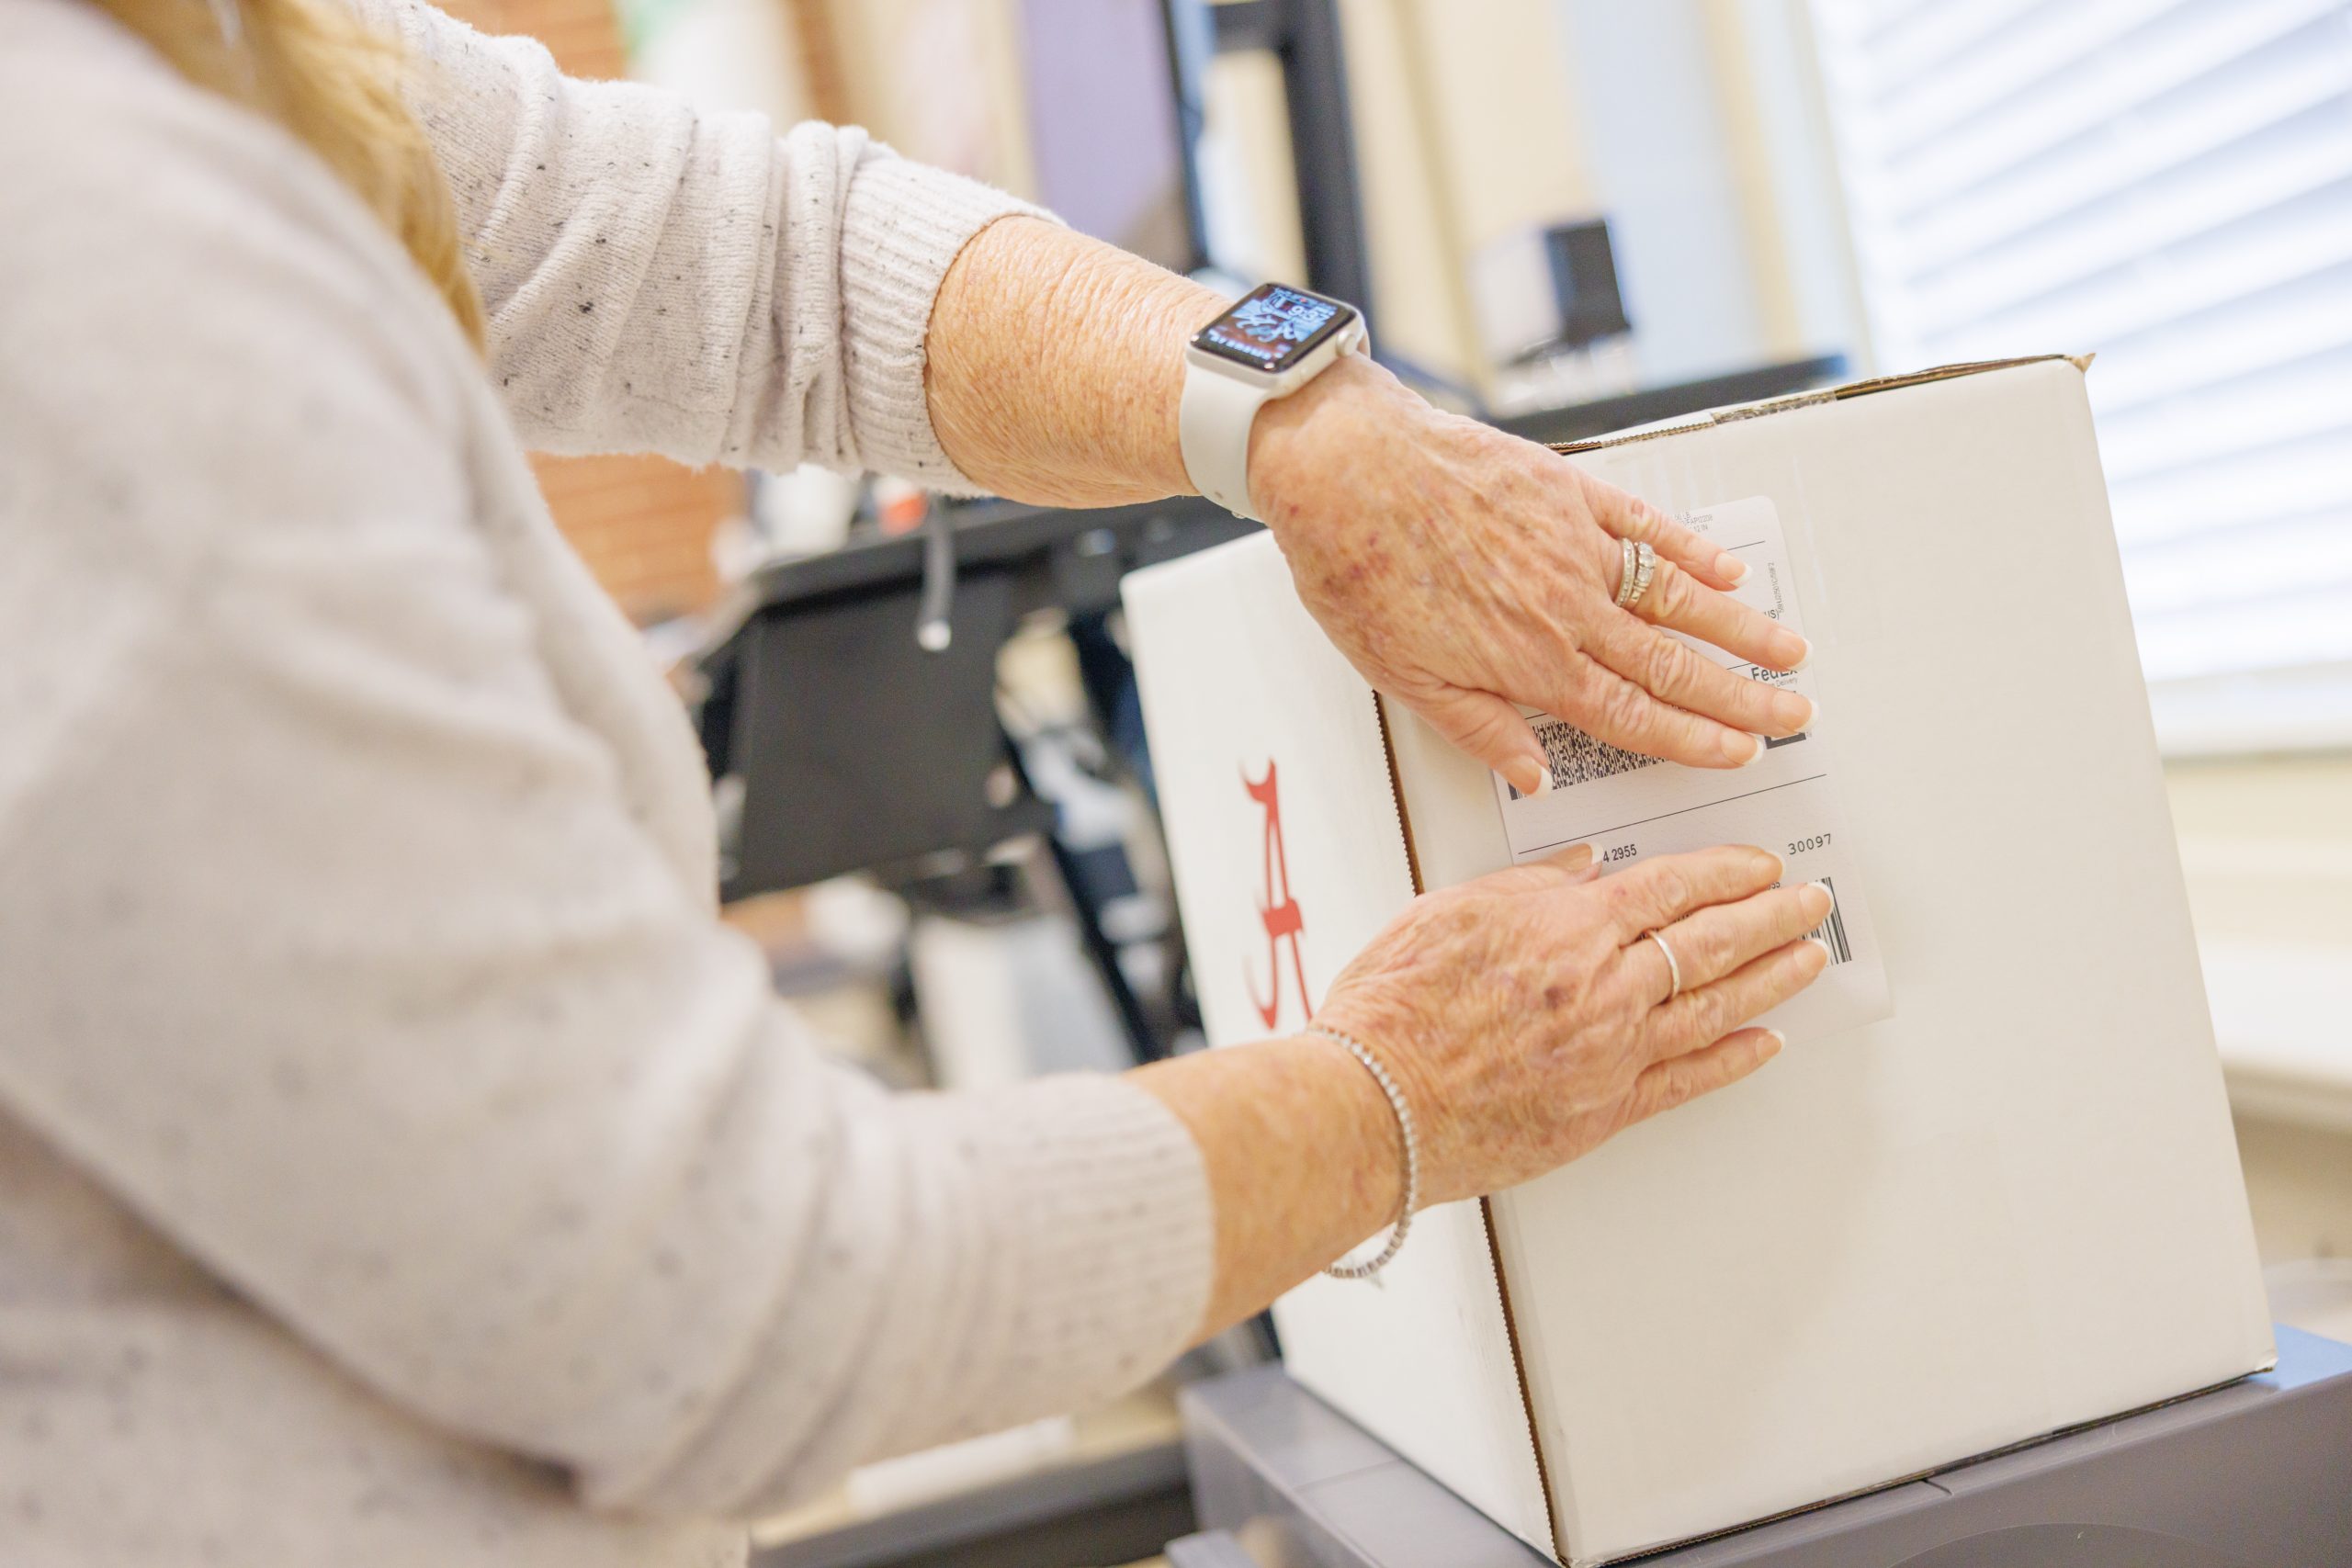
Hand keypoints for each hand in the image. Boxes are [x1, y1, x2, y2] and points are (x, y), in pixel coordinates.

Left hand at [1249, 356, 1816, 795]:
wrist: (1345, 470)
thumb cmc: (1358, 570)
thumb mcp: (1403, 679)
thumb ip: (1480, 730)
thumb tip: (1531, 777)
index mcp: (1529, 665)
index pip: (1632, 716)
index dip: (1693, 740)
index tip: (1740, 753)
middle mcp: (1566, 610)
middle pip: (1674, 666)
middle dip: (1741, 697)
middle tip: (1794, 716)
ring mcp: (1574, 548)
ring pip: (1677, 598)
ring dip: (1740, 630)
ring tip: (1789, 652)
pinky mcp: (1568, 492)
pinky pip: (1646, 527)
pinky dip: (1692, 549)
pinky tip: (1728, 570)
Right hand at [1310, 843, 1831, 1205]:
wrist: (1374, 1105)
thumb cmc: (1393, 1010)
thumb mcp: (1447, 910)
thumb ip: (1526, 886)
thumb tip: (1583, 867)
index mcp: (1568, 929)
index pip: (1671, 887)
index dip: (1725, 871)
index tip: (1758, 864)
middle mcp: (1605, 988)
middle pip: (1711, 941)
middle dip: (1771, 915)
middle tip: (1810, 902)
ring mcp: (1612, 1053)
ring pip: (1716, 1006)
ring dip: (1773, 978)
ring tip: (1810, 958)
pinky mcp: (1605, 1111)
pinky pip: (1690, 1080)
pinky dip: (1735, 1058)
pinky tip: (1766, 1042)